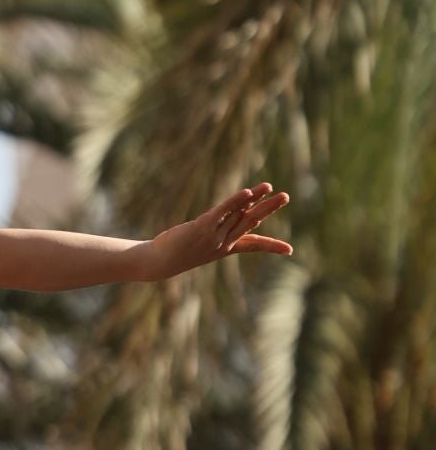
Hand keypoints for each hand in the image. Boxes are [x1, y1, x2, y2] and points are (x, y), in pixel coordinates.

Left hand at [139, 183, 293, 280]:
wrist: (158, 263)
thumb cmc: (175, 253)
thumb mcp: (199, 244)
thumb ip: (214, 230)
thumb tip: (222, 220)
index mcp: (225, 248)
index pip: (253, 246)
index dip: (271, 247)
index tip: (289, 251)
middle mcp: (223, 242)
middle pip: (251, 222)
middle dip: (269, 209)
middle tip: (285, 196)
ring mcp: (214, 236)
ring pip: (239, 214)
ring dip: (255, 198)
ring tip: (269, 186)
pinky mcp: (202, 227)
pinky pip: (222, 212)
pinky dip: (235, 201)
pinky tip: (247, 192)